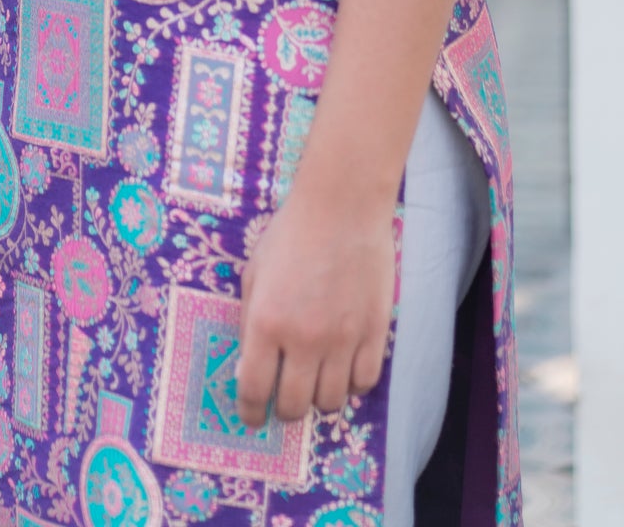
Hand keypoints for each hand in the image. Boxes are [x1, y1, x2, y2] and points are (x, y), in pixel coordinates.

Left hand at [236, 186, 394, 424]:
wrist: (342, 205)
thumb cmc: (291, 234)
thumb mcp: (254, 273)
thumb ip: (249, 322)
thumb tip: (248, 367)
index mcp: (266, 323)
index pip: (254, 391)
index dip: (251, 413)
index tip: (254, 417)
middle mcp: (303, 339)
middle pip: (294, 406)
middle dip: (285, 410)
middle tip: (286, 400)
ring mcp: (342, 339)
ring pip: (331, 402)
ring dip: (319, 399)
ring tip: (316, 383)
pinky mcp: (374, 332)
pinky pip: (364, 383)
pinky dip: (353, 385)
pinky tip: (345, 370)